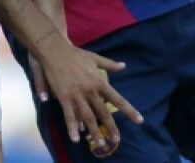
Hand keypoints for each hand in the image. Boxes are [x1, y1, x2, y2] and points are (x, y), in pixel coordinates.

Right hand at [35, 31, 142, 150]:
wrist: (54, 50)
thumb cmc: (75, 54)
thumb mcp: (95, 58)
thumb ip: (109, 64)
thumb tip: (124, 66)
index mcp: (99, 81)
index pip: (117, 99)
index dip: (128, 110)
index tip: (139, 120)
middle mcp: (90, 90)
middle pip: (103, 112)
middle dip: (111, 126)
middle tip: (117, 139)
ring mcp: (77, 94)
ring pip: (88, 117)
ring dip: (94, 131)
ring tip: (99, 144)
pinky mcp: (64, 96)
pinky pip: (69, 115)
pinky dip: (73, 127)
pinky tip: (75, 138)